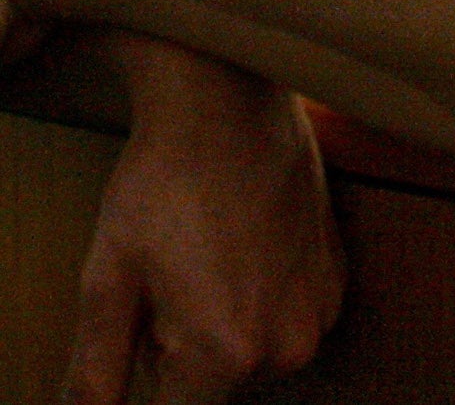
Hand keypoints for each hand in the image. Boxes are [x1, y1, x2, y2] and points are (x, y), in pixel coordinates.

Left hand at [64, 39, 344, 404]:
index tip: (148, 325)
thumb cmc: (165, 179)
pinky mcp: (337, 275)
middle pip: (215, 382)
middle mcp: (289, 340)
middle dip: (180, 346)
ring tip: (205, 253)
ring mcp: (321, 306)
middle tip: (167, 277)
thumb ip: (94, 370)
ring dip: (223, 321)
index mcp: (228, 349)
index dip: (146, 377)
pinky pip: (287, 314)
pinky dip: (260, 293)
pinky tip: (239, 242)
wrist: (229, 100)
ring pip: (252, 348)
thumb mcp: (109, 278)